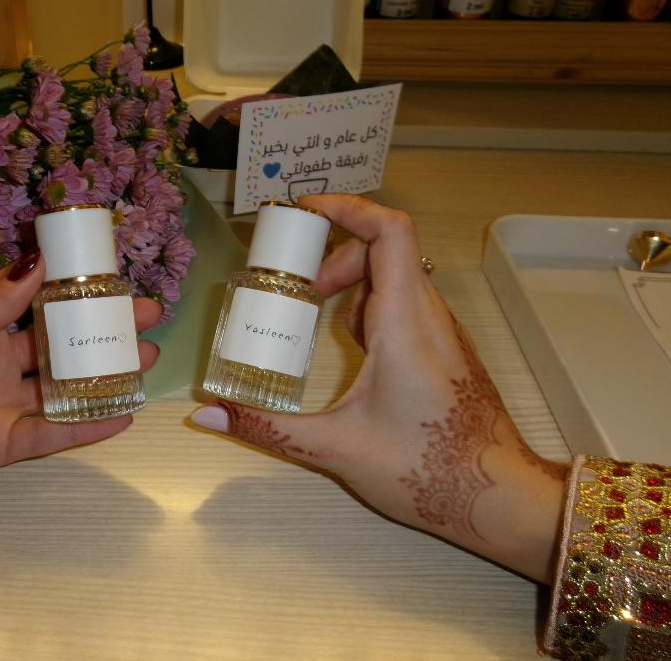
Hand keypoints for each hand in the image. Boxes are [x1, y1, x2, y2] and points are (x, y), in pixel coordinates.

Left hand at [0, 251, 162, 530]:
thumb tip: (36, 261)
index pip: (31, 300)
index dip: (70, 287)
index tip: (112, 275)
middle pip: (57, 343)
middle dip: (100, 331)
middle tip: (146, 320)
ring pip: (61, 387)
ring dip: (102, 375)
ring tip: (146, 363)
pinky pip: (51, 434)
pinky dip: (85, 426)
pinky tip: (121, 416)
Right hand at [191, 195, 568, 581]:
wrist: (499, 499)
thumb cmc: (424, 469)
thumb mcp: (336, 447)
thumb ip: (267, 428)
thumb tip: (207, 416)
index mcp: (405, 323)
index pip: (389, 232)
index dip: (348, 207)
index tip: (304, 212)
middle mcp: (429, 315)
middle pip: (386, 250)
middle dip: (337, 255)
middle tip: (302, 291)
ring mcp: (444, 332)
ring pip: (399, 277)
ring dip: (355, 282)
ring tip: (319, 316)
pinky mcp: (448, 350)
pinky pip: (409, 304)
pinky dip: (374, 306)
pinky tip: (356, 350)